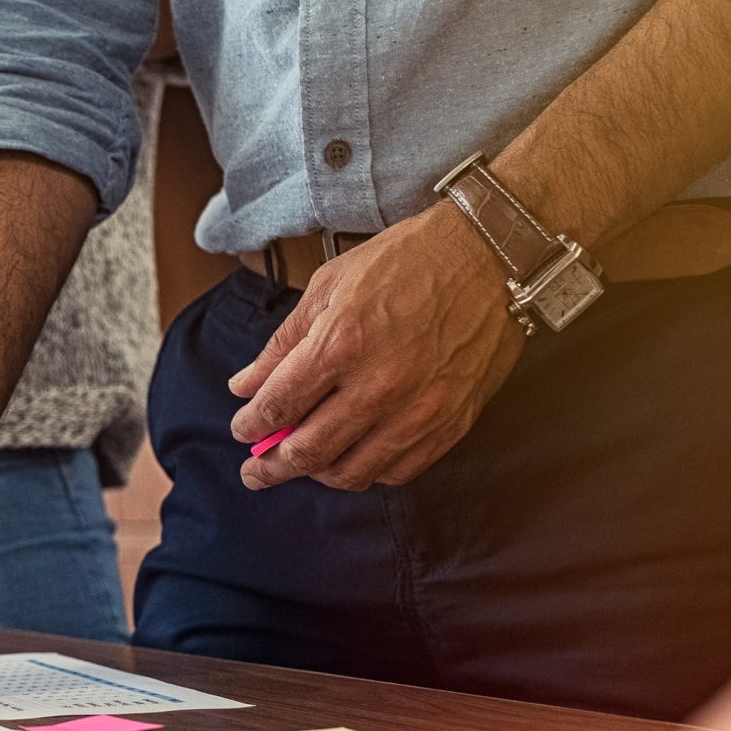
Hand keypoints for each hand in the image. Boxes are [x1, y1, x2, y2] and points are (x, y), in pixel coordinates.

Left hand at [228, 204, 523, 491]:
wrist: (487, 256)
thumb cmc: (404, 262)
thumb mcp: (328, 287)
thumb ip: (282, 345)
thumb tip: (244, 387)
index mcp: (340, 344)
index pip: (278, 406)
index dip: (251, 427)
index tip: (243, 431)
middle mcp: (378, 385)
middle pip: (308, 451)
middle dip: (271, 467)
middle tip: (255, 471)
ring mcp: (419, 409)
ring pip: (353, 472)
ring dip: (318, 475)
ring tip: (303, 465)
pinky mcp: (451, 422)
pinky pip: (399, 471)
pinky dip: (368, 472)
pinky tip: (353, 457)